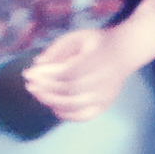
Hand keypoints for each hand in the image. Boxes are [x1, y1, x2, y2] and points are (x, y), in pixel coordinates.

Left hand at [20, 25, 141, 121]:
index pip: (68, 72)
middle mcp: (104, 80)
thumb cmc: (96, 43)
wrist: (125, 52)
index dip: (47, 75)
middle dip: (45, 89)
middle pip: (69, 90)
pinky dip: (65, 114)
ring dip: (50, 101)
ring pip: (74, 105)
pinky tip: (52, 105)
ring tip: (36, 93)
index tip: (29, 73)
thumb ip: (56, 49)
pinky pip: (82, 116)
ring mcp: (105, 95)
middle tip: (28, 84)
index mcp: (98, 59)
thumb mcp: (76, 38)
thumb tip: (36, 65)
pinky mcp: (105, 105)